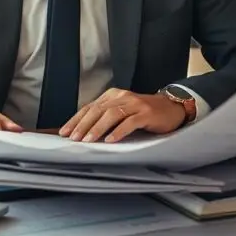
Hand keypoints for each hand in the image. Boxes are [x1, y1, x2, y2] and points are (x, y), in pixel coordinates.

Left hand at [58, 88, 185, 142]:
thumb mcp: (121, 112)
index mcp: (112, 95)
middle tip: (73, 138)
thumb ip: (104, 117)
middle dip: (83, 125)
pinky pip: (130, 122)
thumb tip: (82, 132)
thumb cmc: (143, 113)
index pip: (89, 107)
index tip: (64, 132)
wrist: (171, 108)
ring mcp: (135, 104)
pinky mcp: (146, 113)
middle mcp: (122, 97)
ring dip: (98, 128)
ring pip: (112, 115)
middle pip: (98, 110)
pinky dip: (119, 131)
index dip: (76, 120)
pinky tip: (111, 140)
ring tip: (88, 140)